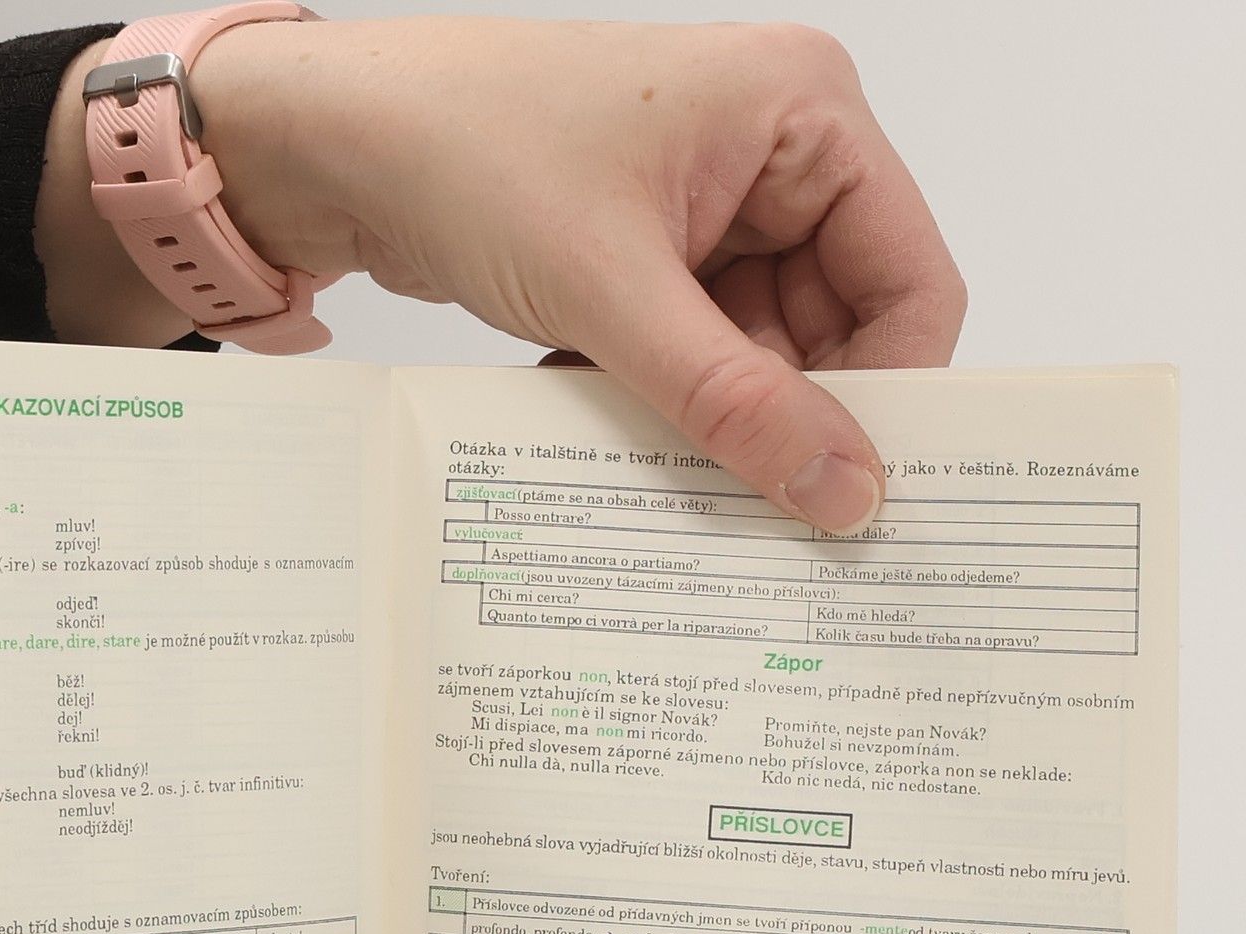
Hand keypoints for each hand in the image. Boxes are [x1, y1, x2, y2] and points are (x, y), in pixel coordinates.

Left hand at [191, 15, 966, 532]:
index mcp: (804, 114)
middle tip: (752, 508)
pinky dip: (665, 403)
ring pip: (762, 358)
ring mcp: (713, 212)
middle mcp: (775, 156)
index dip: (890, 394)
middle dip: (790, 416)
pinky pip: (698, 358)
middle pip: (839, 331)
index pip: (910, 280)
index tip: (857, 495)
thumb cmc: (464, 148)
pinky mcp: (655, 260)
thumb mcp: (613, 290)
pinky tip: (608, 415)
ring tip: (655, 453)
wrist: (336, 143)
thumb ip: (734, 401)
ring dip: (713, 418)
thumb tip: (841, 488)